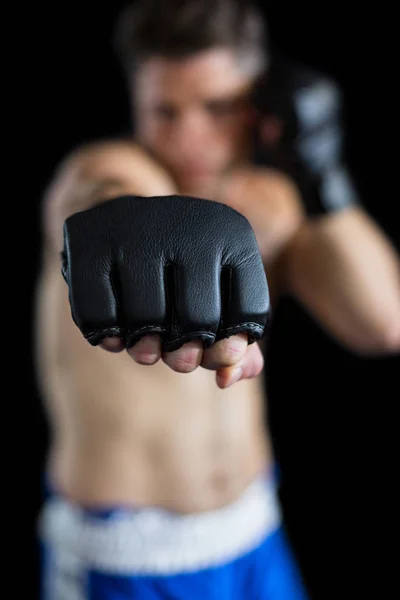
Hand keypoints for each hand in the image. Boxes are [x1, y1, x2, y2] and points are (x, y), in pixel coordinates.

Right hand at [61, 194, 269, 385]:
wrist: (122, 219)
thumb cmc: (180, 269)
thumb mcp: (217, 294)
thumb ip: (235, 341)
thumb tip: (227, 378)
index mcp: (232, 232)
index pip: (248, 313)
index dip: (231, 346)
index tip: (213, 344)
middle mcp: (186, 222)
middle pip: (198, 320)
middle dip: (188, 352)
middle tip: (178, 355)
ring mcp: (134, 229)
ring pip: (146, 321)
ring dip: (146, 350)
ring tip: (147, 347)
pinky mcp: (89, 242)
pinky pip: (99, 317)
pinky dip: (109, 338)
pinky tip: (118, 334)